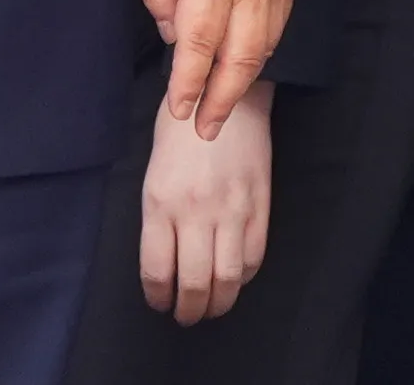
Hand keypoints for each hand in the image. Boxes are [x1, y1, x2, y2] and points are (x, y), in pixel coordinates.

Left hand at [135, 0, 296, 141]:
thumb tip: (171, 30)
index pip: (199, 47)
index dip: (189, 84)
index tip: (179, 110)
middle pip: (240, 57)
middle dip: (222, 98)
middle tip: (206, 128)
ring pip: (265, 44)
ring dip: (245, 80)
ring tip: (225, 104)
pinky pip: (280, 21)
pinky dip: (265, 49)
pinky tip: (251, 60)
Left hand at [140, 77, 270, 323]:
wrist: (226, 95)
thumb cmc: (179, 130)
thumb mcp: (153, 174)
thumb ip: (159, 219)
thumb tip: (166, 264)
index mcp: (161, 203)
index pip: (158, 270)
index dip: (158, 297)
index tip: (160, 303)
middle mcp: (196, 211)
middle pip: (194, 283)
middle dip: (189, 311)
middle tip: (186, 317)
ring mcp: (232, 209)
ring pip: (227, 278)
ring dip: (218, 303)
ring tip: (212, 308)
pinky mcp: (260, 205)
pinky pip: (254, 256)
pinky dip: (244, 277)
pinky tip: (234, 278)